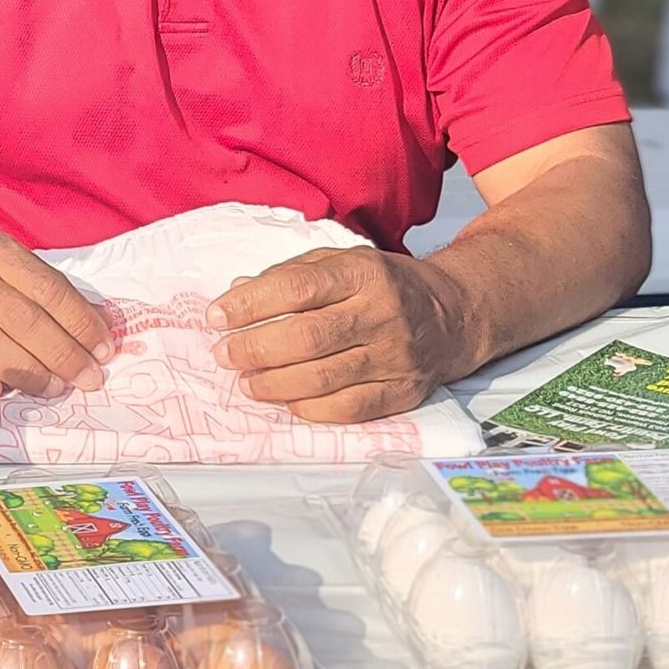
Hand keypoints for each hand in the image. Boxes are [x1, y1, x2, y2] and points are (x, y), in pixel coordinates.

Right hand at [0, 230, 112, 398]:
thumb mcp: (7, 265)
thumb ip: (49, 292)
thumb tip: (103, 325)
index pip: (48, 290)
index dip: (81, 323)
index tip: (104, 351)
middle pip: (23, 319)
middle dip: (62, 355)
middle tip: (87, 380)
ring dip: (27, 372)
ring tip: (53, 390)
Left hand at [210, 247, 472, 422]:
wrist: (453, 313)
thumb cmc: (383, 284)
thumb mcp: (341, 260)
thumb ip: (290, 275)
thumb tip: (237, 294)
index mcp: (362, 273)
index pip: (296, 288)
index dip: (250, 304)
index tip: (216, 316)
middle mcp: (382, 314)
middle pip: (306, 337)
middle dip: (254, 348)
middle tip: (224, 354)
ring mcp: (395, 356)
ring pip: (323, 377)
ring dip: (274, 383)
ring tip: (246, 382)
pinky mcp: (403, 392)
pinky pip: (349, 408)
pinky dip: (310, 408)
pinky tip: (286, 401)